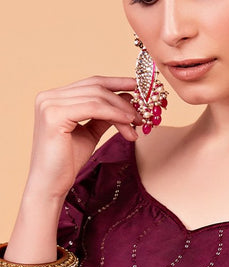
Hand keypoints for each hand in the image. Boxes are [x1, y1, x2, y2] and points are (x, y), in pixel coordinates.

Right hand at [26, 75, 141, 200]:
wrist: (51, 184)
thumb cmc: (68, 160)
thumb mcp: (91, 131)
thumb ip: (105, 114)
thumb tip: (127, 98)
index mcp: (54, 98)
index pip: (91, 82)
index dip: (116, 82)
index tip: (138, 86)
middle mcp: (48, 97)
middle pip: (96, 88)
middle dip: (123, 100)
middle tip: (142, 114)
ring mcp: (49, 104)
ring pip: (97, 98)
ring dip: (122, 110)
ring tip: (137, 123)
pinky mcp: (54, 115)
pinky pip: (93, 108)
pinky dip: (114, 114)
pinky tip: (128, 123)